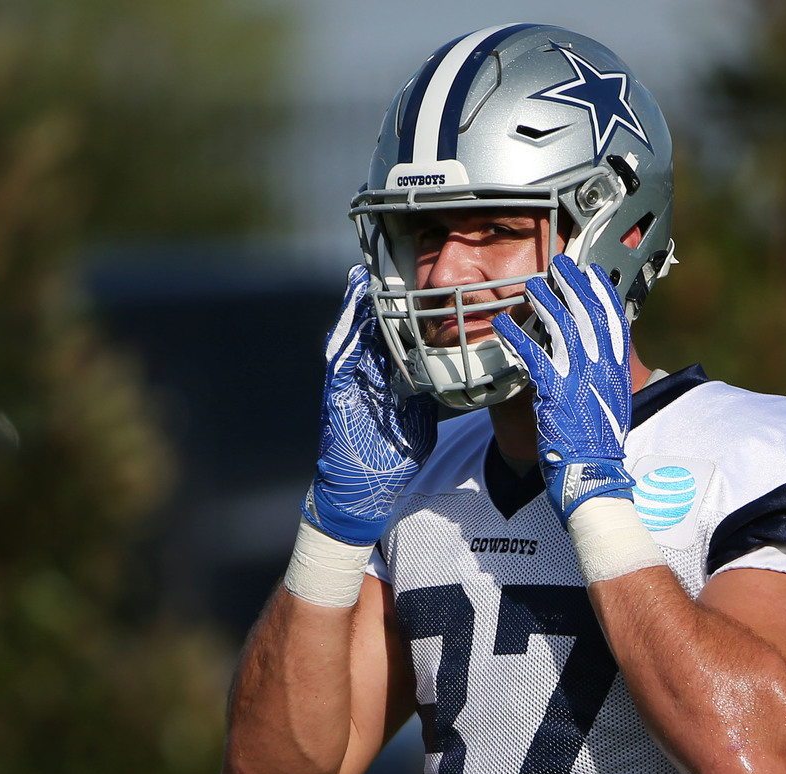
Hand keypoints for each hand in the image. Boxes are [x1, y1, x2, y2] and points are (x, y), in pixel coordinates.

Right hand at [304, 266, 437, 544]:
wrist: (363, 493)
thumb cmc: (390, 459)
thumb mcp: (417, 419)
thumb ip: (426, 395)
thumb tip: (449, 376)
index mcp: (382, 382)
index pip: (390, 339)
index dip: (396, 312)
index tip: (407, 285)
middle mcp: (362, 379)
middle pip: (366, 332)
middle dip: (371, 302)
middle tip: (378, 268)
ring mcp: (347, 388)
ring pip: (349, 341)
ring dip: (353, 313)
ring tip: (361, 282)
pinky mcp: (335, 401)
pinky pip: (340, 366)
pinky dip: (345, 342)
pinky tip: (350, 321)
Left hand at [492, 255, 633, 524]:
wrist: (592, 473)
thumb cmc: (598, 445)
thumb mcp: (611, 406)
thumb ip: (602, 379)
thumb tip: (593, 362)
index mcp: (617, 370)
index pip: (614, 321)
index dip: (602, 293)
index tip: (592, 272)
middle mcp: (602, 368)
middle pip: (589, 314)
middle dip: (574, 284)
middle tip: (559, 264)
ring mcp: (579, 377)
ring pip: (562, 328)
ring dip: (545, 302)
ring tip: (531, 284)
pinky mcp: (554, 391)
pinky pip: (533, 354)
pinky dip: (516, 335)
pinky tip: (502, 322)